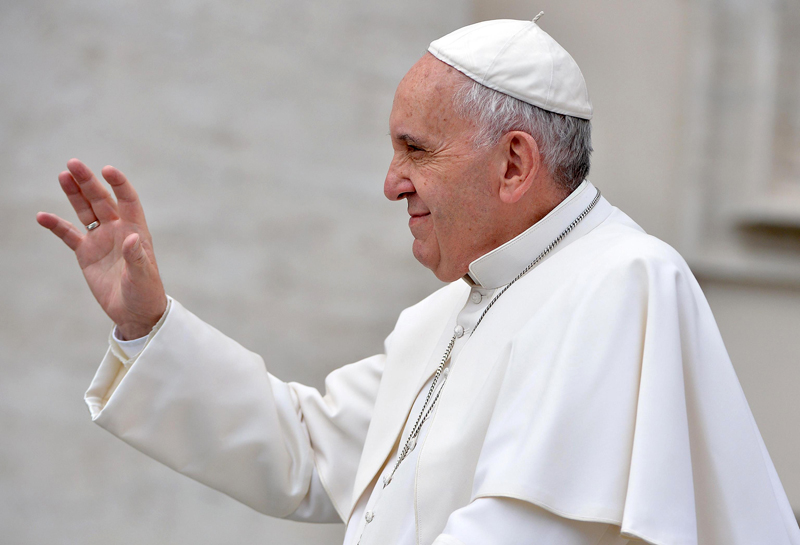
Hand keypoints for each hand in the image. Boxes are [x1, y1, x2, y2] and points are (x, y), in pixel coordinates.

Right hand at [37, 159, 166, 339]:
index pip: (128, 200)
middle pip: (102, 200)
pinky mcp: (86, 253)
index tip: (107, 170)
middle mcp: (118, 230)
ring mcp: (101, 240)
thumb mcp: (143, 277)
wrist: (134, 312)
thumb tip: (132, 239)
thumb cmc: (145, 293)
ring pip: (85, 211)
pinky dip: (56, 225)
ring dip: (74, 194)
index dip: (119, 184)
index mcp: (136, 231)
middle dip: (88, 182)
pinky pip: (69, 234)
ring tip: (62, 175)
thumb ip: (137, 257)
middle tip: (73, 163)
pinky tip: (42, 216)